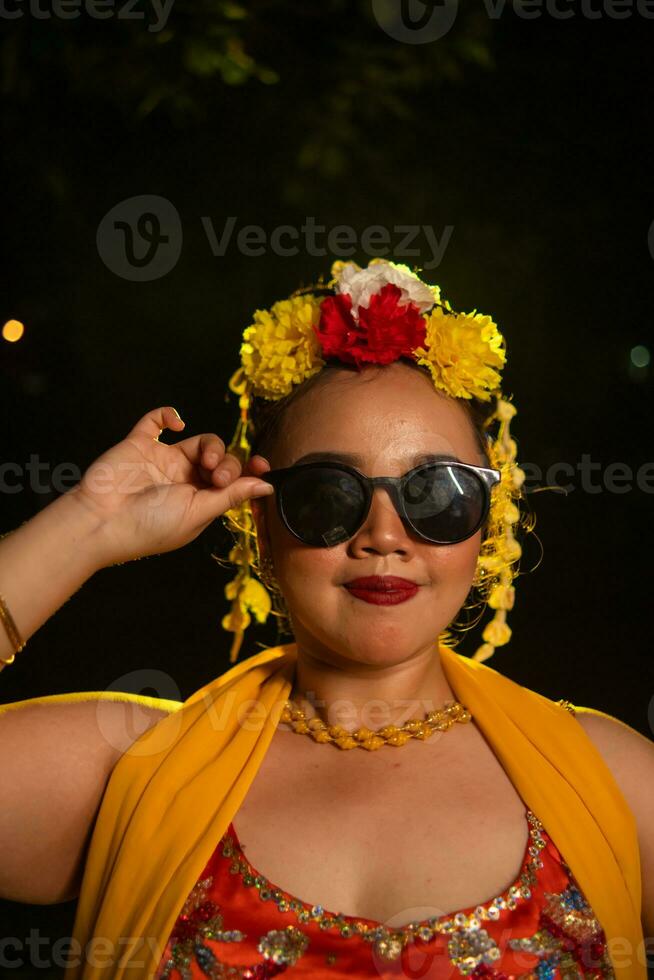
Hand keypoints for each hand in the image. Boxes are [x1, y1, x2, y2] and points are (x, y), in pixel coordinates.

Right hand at [67, 406, 272, 567]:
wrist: (103, 520)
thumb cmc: (151, 525)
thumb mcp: (198, 513)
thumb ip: (231, 496)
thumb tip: (266, 488)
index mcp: (200, 501)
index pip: (233, 480)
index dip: (249, 470)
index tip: (262, 465)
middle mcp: (184, 480)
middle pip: (222, 459)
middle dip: (227, 464)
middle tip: (215, 477)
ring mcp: (163, 460)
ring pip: (201, 440)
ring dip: (212, 446)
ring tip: (205, 462)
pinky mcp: (141, 444)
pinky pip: (157, 421)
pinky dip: (169, 414)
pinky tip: (179, 424)